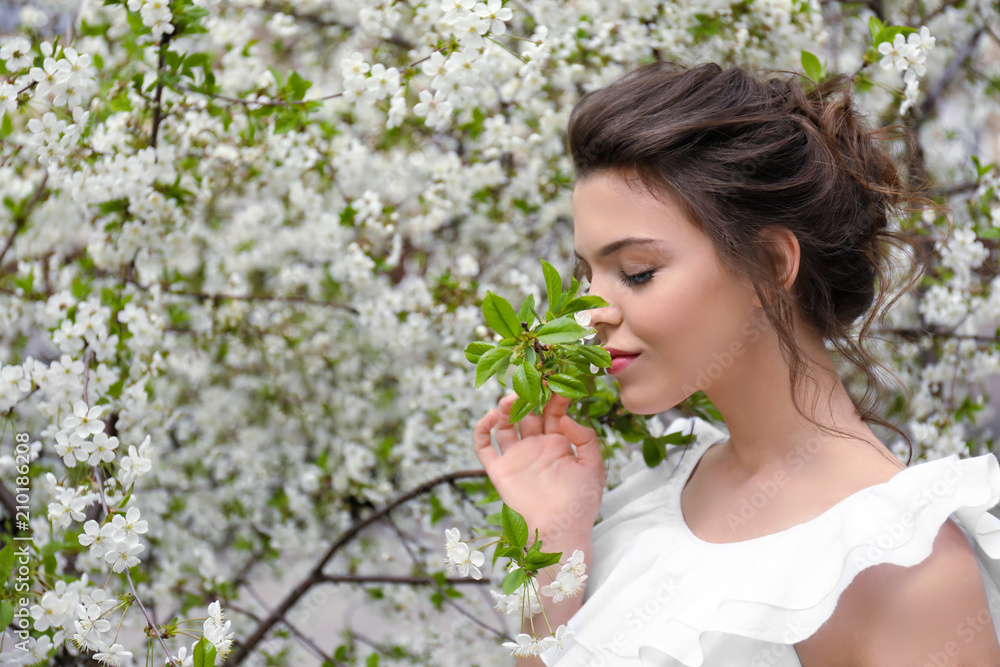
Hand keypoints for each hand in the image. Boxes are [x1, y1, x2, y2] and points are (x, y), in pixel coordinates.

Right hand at [473, 393, 605, 541]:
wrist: (561, 530)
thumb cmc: (580, 503)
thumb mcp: (593, 467)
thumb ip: (585, 439)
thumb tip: (565, 418)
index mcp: (559, 442)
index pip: (553, 410)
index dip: (552, 394)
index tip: (553, 377)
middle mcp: (536, 446)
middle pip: (527, 413)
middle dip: (526, 396)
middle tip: (527, 382)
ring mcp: (516, 457)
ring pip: (505, 424)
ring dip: (504, 408)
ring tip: (508, 399)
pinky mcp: (499, 469)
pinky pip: (484, 445)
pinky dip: (482, 429)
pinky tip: (491, 417)